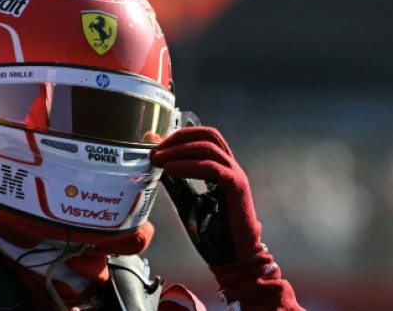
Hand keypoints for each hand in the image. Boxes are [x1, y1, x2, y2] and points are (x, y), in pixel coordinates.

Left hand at [151, 127, 262, 265]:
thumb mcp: (188, 203)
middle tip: (156, 147)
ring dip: (179, 150)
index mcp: (221, 167)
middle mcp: (230, 166)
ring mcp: (235, 175)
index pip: (204, 137)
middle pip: (208, 135)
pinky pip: (211, 168)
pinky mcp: (236, 187)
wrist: (233, 256)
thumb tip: (159, 169)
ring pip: (208, 148)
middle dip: (180, 137)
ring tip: (158, 159)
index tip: (156, 141)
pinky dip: (188, 166)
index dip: (181, 135)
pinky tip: (170, 170)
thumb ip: (177, 185)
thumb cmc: (213, 233)